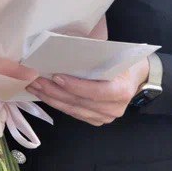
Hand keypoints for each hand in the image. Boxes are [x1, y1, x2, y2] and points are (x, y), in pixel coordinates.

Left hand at [26, 59, 149, 126]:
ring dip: (51, 99)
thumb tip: (65, 50)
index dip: (75, 86)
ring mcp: (106, 117)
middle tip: (36, 81)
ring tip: (35, 88)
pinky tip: (46, 96)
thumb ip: (94, 58)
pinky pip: (74, 114)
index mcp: (121, 91)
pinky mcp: (97, 120)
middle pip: (79, 102)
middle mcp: (114, 108)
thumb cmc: (124, 63)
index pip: (95, 92)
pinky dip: (58, 104)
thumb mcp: (115, 56)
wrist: (136, 79)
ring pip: (73, 110)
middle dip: (54, 92)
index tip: (56, 76)